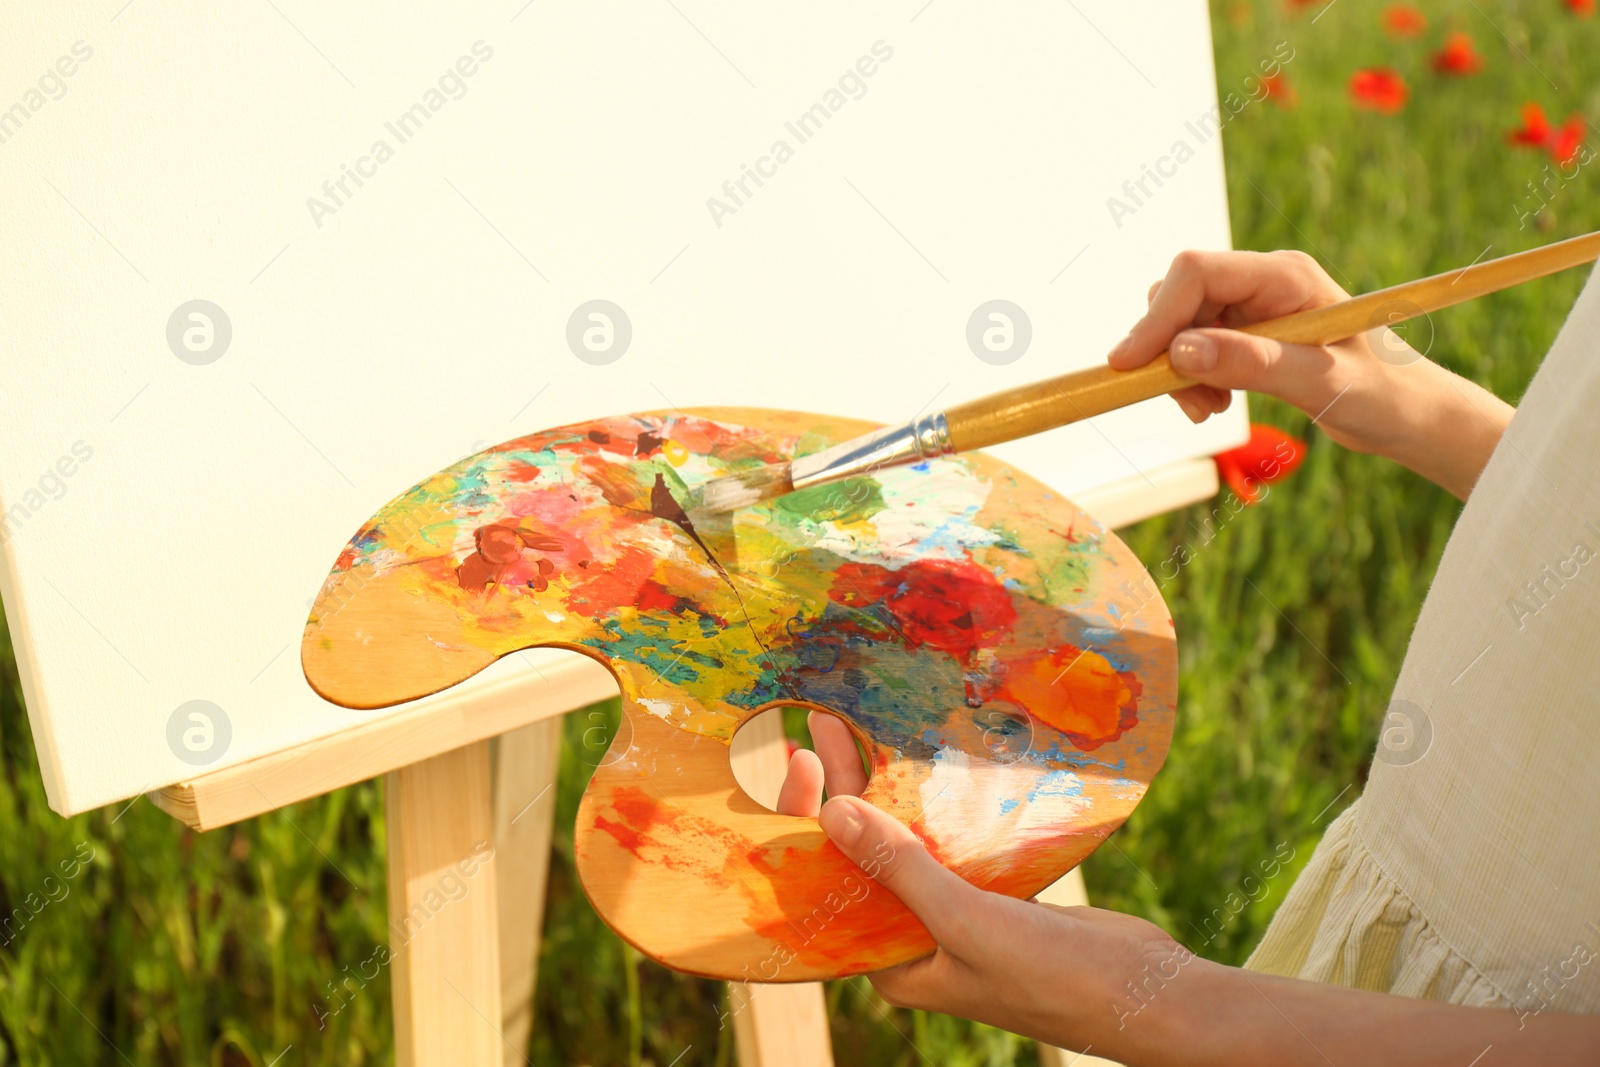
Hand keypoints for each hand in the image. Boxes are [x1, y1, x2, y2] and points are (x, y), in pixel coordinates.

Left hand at [773, 713, 1176, 1052]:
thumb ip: (902, 868)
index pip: (827, 886)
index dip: (805, 823)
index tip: (803, 762)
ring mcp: (952, 915)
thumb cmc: (1056, 978)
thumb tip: (833, 811)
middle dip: (843, 789)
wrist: (1150, 994)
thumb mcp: (968, 922)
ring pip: (903, 841)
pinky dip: (931, 801)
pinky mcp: (990, 894)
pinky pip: (946, 840)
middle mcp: (913, 940)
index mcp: (892, 963)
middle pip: (861, 855)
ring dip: (883, 787)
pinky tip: (918, 755)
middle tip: (827, 721)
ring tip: (858, 724)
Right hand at [1108, 249, 1513, 499]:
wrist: (1407, 415)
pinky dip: (1189, 378)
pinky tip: (1217, 402)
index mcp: (1286, 274)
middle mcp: (1262, 281)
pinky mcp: (1244, 332)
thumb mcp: (1319, 383)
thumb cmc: (1382, 395)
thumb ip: (1251, 363)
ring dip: (1178, 371)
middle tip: (1190, 403)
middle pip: (1179, 297)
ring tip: (1211, 409)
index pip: (1197, 272)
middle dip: (1168, 351)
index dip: (1157, 316)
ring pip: (1179, 325)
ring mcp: (1251, 305)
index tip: (1129, 364)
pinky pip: (1191, 346)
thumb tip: (1179, 353)